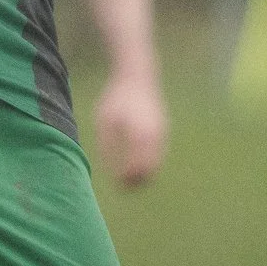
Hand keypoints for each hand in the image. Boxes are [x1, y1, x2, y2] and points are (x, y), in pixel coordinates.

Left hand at [94, 72, 167, 188]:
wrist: (137, 78)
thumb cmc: (116, 99)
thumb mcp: (104, 121)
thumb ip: (105, 146)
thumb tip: (108, 172)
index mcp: (138, 133)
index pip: (136, 167)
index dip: (127, 180)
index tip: (115, 185)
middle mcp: (154, 136)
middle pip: (149, 170)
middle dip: (136, 182)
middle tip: (122, 188)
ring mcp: (161, 134)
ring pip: (156, 165)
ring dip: (143, 175)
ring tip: (126, 179)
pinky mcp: (162, 132)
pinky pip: (158, 156)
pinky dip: (148, 165)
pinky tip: (133, 165)